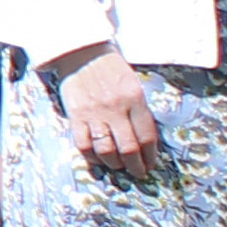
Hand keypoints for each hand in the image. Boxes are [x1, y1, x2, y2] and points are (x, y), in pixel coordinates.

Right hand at [57, 50, 161, 175]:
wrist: (82, 53)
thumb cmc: (112, 68)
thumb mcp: (134, 84)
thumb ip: (139, 110)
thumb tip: (144, 139)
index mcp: (135, 99)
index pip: (147, 136)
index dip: (150, 156)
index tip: (150, 164)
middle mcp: (116, 109)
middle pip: (128, 148)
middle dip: (135, 166)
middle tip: (138, 173)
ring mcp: (94, 113)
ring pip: (106, 150)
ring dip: (114, 164)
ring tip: (118, 166)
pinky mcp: (76, 115)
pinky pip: (83, 144)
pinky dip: (91, 156)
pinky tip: (97, 158)